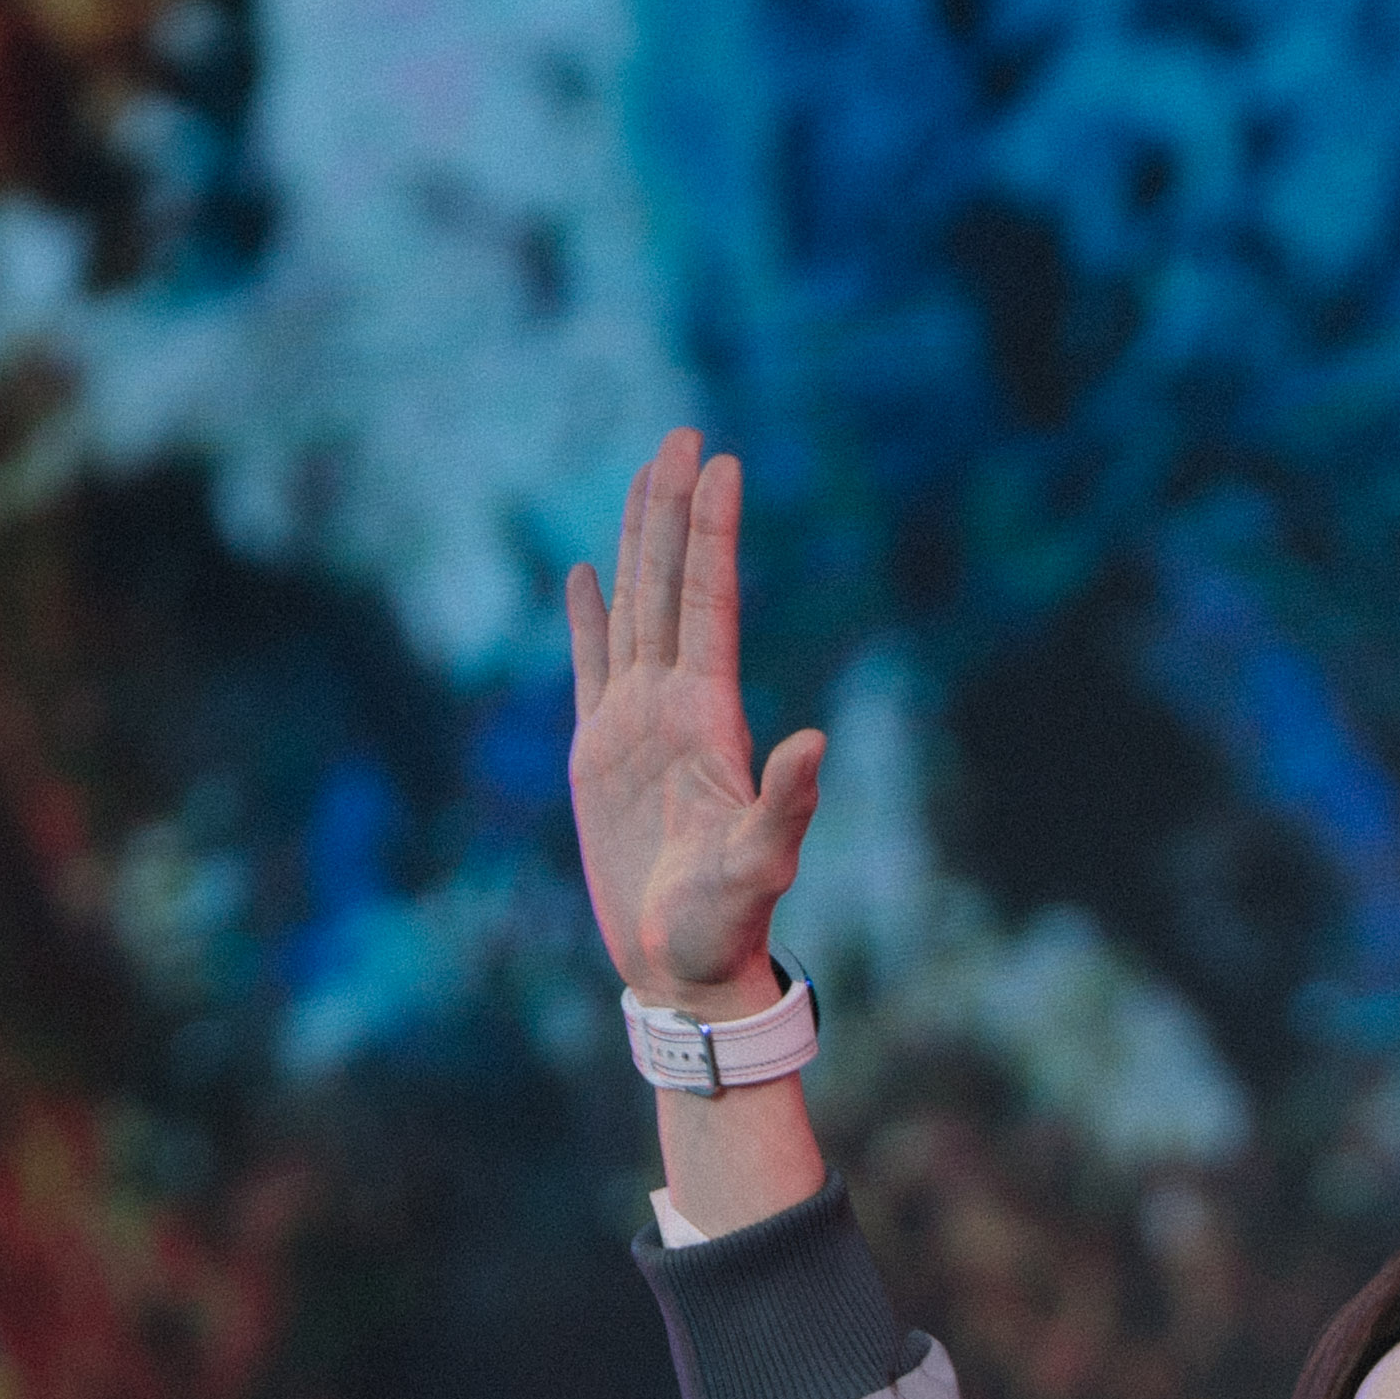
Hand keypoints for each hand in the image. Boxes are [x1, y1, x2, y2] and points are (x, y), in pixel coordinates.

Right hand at [566, 431, 826, 1015]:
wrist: (683, 965)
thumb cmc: (726, 924)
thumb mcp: (761, 864)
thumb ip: (788, 805)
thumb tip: (816, 741)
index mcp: (708, 717)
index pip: (707, 602)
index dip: (711, 532)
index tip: (722, 463)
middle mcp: (673, 705)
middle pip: (669, 586)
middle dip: (673, 510)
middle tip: (684, 433)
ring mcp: (634, 723)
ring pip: (632, 610)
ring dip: (635, 543)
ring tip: (645, 474)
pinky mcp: (598, 753)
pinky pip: (588, 668)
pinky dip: (585, 619)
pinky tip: (583, 573)